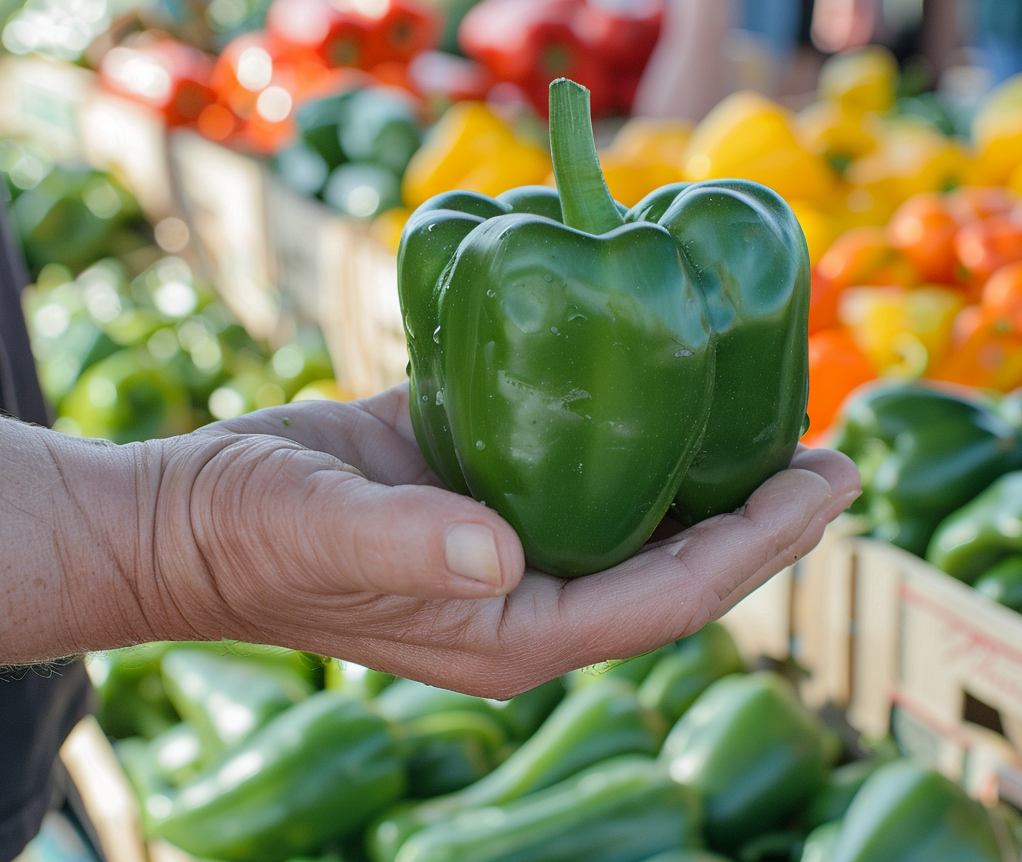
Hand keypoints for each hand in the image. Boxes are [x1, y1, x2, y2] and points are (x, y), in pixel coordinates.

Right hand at [141, 384, 859, 696]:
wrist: (185, 516)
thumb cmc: (245, 531)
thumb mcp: (318, 529)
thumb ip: (405, 546)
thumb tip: (500, 554)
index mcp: (514, 628)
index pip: (673, 595)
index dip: (762, 544)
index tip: (832, 481)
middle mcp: (529, 596)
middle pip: (680, 564)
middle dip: (765, 519)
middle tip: (837, 453)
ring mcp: (511, 549)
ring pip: (642, 521)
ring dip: (715, 479)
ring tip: (782, 421)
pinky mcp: (486, 497)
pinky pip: (587, 477)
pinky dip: (642, 441)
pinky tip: (677, 392)